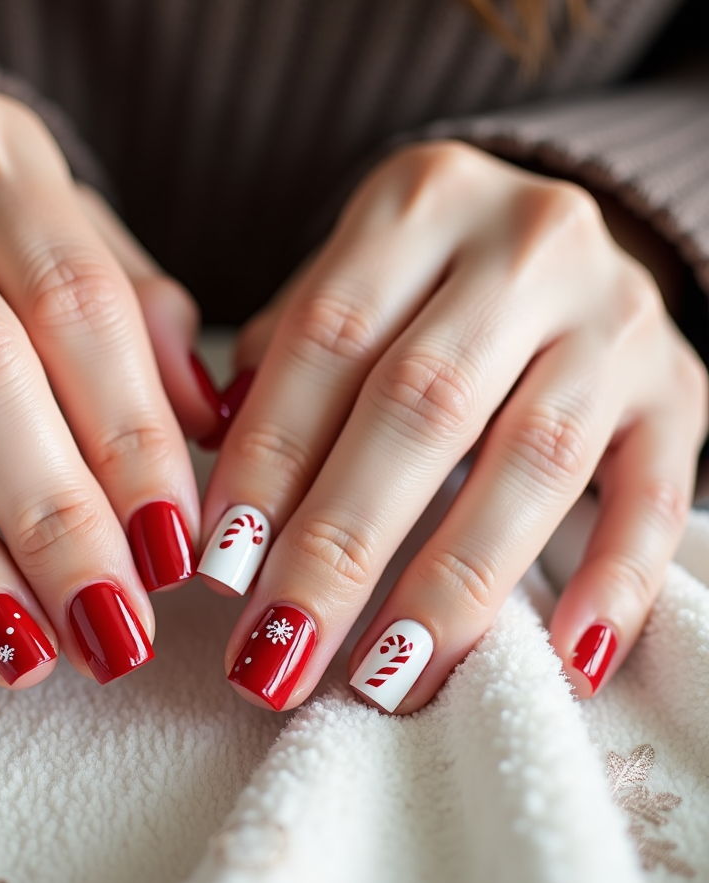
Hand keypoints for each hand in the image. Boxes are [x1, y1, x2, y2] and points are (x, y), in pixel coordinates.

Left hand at [199, 140, 706, 711]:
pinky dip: (612, 579)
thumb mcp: (348, 280)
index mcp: (420, 201)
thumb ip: (283, 364)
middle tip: (278, 653)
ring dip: (451, 585)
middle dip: (340, 544)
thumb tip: (228, 501)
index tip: (221, 568)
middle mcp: (526, 242)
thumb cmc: (422, 286)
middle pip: (420, 406)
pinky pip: (654, 492)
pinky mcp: (682, 388)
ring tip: (384, 681)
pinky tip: (565, 658)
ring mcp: (615, 315)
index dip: (269, 459)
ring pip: (530, 459)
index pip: (326, 337)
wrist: (563, 249)